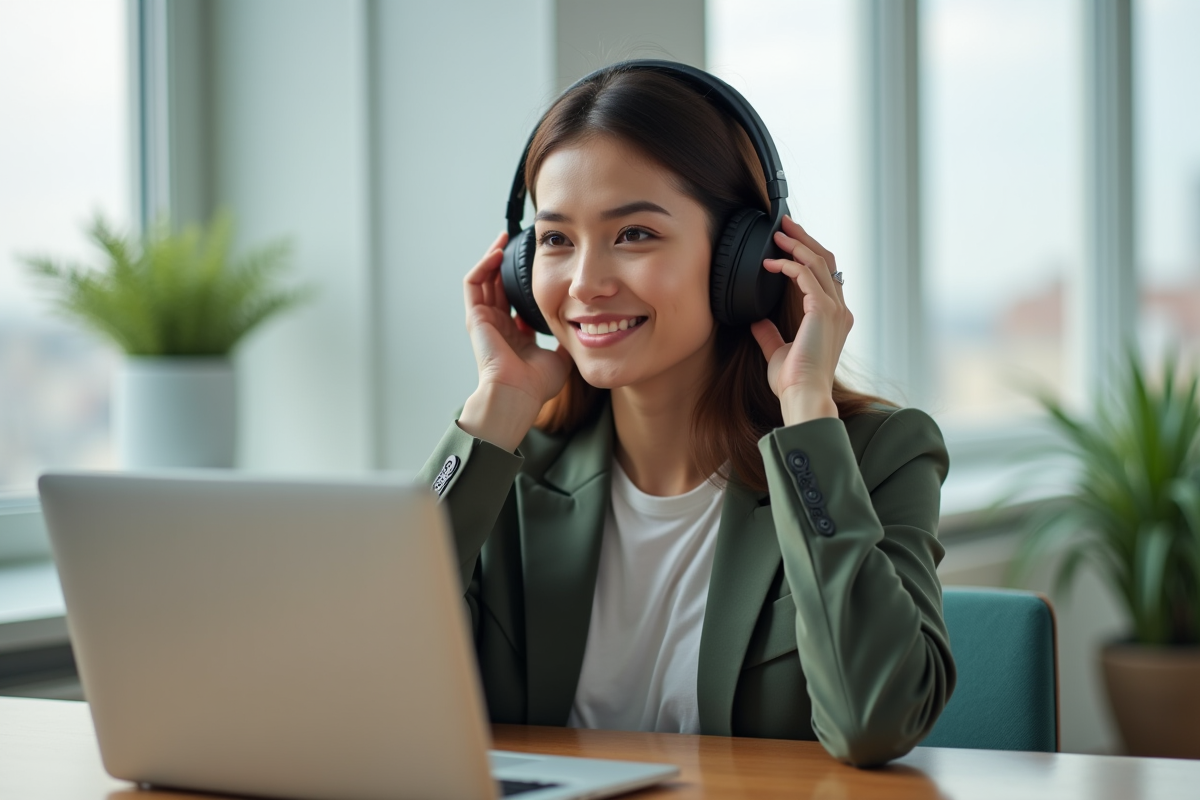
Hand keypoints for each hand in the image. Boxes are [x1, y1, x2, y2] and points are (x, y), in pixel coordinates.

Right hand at [458, 232, 572, 450]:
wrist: (517, 395)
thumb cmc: (535, 385)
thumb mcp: (560, 357)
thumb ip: (568, 342)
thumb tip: (586, 330)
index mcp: (515, 335)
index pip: (516, 300)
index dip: (524, 282)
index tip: (539, 263)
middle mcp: (498, 325)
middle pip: (498, 285)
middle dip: (506, 262)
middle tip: (517, 241)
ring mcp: (484, 320)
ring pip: (483, 279)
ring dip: (491, 257)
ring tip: (503, 238)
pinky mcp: (475, 317)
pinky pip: (473, 283)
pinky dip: (483, 265)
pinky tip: (497, 252)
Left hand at [750, 216, 852, 425]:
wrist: (802, 395)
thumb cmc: (793, 381)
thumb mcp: (778, 352)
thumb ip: (770, 334)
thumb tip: (757, 321)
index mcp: (834, 318)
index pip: (825, 276)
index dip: (807, 255)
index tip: (787, 242)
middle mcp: (839, 310)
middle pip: (826, 261)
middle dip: (804, 239)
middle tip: (784, 224)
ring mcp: (835, 309)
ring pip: (820, 262)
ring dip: (797, 244)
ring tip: (778, 232)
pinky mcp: (823, 310)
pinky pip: (807, 276)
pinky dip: (789, 264)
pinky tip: (771, 263)